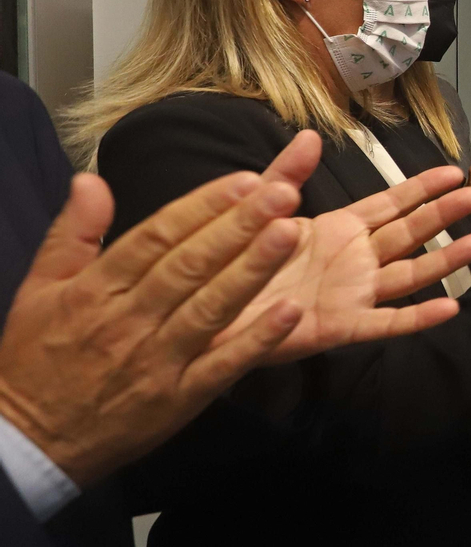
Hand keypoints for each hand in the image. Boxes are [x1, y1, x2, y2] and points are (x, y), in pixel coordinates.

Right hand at [0, 169, 305, 487]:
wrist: (30, 442)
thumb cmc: (36, 358)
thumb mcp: (38, 289)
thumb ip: (72, 232)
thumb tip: (90, 178)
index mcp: (95, 290)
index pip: (156, 237)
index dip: (202, 207)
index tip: (244, 180)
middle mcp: (128, 321)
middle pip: (190, 266)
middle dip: (239, 226)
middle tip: (283, 192)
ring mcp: (156, 361)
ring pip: (211, 308)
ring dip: (253, 271)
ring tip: (290, 234)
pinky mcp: (178, 399)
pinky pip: (222, 365)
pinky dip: (258, 340)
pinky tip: (290, 312)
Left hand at [215, 131, 470, 364]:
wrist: (203, 311)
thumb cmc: (232, 262)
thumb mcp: (260, 208)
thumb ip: (286, 174)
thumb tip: (311, 135)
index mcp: (338, 230)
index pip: (391, 203)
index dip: (423, 188)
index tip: (454, 171)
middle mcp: (354, 261)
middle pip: (409, 233)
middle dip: (443, 215)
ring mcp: (351, 293)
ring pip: (409, 274)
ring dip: (443, 260)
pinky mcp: (340, 326)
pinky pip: (385, 322)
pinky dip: (418, 318)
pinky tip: (449, 308)